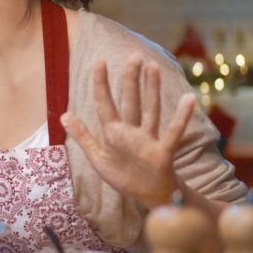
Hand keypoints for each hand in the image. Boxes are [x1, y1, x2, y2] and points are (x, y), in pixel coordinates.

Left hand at [61, 56, 193, 209]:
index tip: (99, 61)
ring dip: (151, 90)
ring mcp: (148, 139)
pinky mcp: (162, 151)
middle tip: (134, 56)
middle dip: (130, 79)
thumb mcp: (97, 157)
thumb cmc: (123, 175)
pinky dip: (181, 118)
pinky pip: (173, 133)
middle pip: (130, 101)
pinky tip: (188, 98)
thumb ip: (83, 136)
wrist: (147, 196)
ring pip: (149, 110)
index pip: (104, 103)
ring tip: (153, 67)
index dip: (100, 84)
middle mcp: (131, 131)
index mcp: (113, 132)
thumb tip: (64, 115)